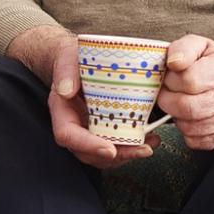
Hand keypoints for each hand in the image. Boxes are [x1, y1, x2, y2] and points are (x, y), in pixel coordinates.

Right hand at [38, 30, 157, 169]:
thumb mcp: (67, 57)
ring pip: (104, 154)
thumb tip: (66, 90)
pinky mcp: (104, 127)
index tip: (109, 149)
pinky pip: (116, 144)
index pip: (68, 135)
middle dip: (116, 156)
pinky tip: (151, 137)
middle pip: (89, 152)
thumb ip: (65, 72)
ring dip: (128, 154)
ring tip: (150, 145)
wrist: (79, 57)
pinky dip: (133, 145)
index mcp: (62, 110)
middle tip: (141, 149)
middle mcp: (74, 124)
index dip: (88, 145)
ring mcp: (89, 128)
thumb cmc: (72, 57)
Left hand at [155, 34, 213, 150]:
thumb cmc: (211, 62)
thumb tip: (173, 63)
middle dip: (168, 102)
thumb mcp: (197, 45)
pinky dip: (186, 131)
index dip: (171, 81)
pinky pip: (196, 141)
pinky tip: (190, 117)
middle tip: (165, 95)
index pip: (190, 80)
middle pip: (189, 108)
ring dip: (176, 117)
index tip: (168, 78)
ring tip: (179, 103)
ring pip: (190, 127)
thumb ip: (182, 49)